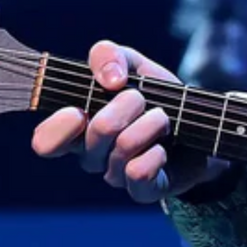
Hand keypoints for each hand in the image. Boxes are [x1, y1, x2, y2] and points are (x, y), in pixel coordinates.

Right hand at [30, 40, 229, 202]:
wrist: (201, 123)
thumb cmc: (157, 96)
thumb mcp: (133, 64)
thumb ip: (109, 55)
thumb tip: (110, 78)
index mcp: (79, 126)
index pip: (45, 141)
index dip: (58, 127)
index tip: (79, 110)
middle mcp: (92, 154)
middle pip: (95, 132)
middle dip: (127, 104)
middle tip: (141, 99)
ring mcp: (116, 175)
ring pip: (123, 147)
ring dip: (152, 123)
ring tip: (162, 118)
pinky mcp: (142, 190)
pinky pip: (139, 173)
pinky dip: (157, 153)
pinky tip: (164, 147)